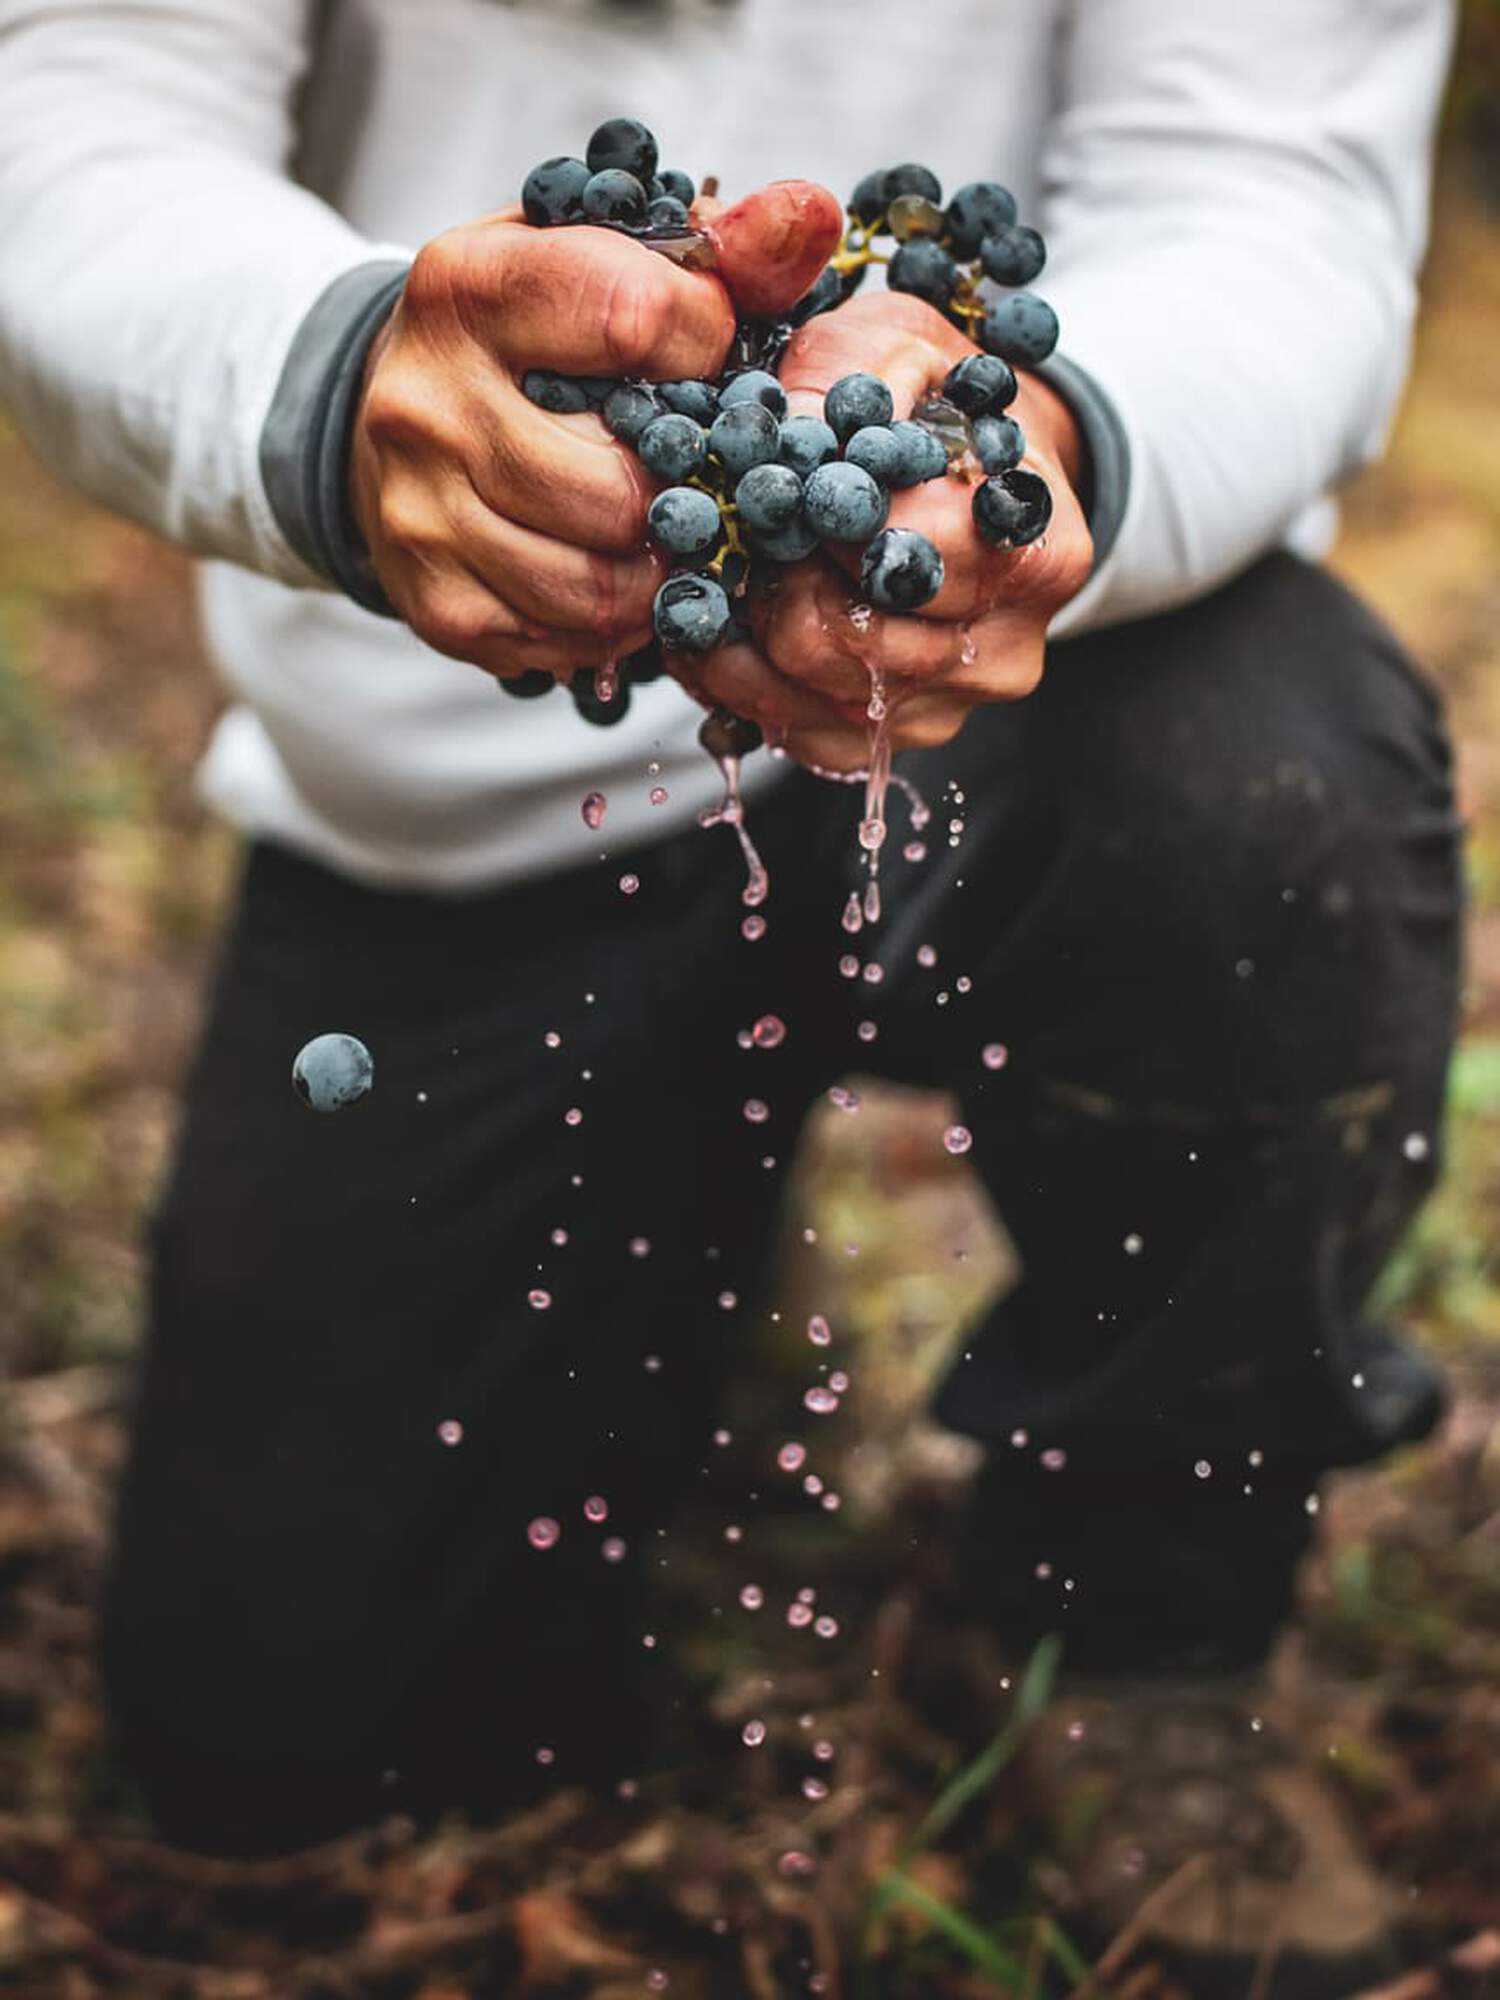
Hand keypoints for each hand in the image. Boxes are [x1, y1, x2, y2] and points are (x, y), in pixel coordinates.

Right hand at [350, 185, 840, 681]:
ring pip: (592, 585)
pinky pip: (560, 640)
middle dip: (685, 495)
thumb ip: (717, 247)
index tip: (707, 358)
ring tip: (670, 541)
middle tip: (704, 481)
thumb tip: (811, 218)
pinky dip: (610, 627)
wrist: (388, 406)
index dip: (704, 345)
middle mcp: (428, 403)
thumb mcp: (596, 255)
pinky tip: (616, 582)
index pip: (630, 316)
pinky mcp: (432, 603)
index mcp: (470, 287)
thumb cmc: (523, 328)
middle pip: (615, 488)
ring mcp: (420, 512)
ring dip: (657, 576)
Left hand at [686, 292, 1093, 768]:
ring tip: (716, 576)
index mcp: (1034, 552)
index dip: (825, 518)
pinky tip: (730, 628)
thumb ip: (848, 381)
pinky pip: (798, 733)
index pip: (903, 554)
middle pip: (848, 641)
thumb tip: (787, 435)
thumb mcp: (897, 347)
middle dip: (770, 582)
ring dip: (738, 639)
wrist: (967, 469)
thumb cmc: (930, 401)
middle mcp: (1005, 649)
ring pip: (808, 696)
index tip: (792, 483)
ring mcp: (952, 705)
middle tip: (739, 534)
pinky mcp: (895, 740)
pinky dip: (742, 684)